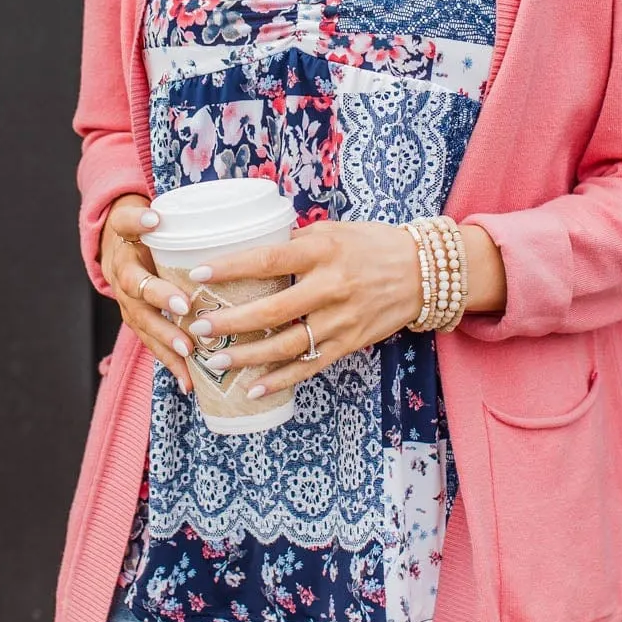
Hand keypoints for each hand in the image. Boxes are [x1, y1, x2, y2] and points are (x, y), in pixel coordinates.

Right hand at [100, 196, 193, 393]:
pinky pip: (151, 343)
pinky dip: (169, 362)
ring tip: (189, 352)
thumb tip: (213, 207)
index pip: (126, 224)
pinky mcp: (136, 322)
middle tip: (184, 306)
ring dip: (165, 339)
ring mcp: (127, 301)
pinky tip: (188, 382)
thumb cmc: (149, 230)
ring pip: (142, 322)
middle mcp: (122, 272)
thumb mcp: (155, 212)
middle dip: (160, 298)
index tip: (154, 219)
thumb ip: (176, 209)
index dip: (138, 221)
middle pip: (136, 286)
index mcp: (125, 237)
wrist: (119, 248)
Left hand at [181, 219, 424, 400]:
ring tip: (215, 360)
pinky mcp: (349, 343)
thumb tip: (250, 248)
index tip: (199, 274)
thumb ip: (295, 243)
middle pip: (272, 309)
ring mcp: (341, 320)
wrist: (423, 272)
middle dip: (231, 321)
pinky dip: (280, 380)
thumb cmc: (371, 245)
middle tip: (198, 326)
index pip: (269, 260)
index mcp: (323, 252)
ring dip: (247, 356)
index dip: (231, 268)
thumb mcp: (333, 232)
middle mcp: (331, 287)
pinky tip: (253, 388)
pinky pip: (310, 366)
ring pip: (287, 344)